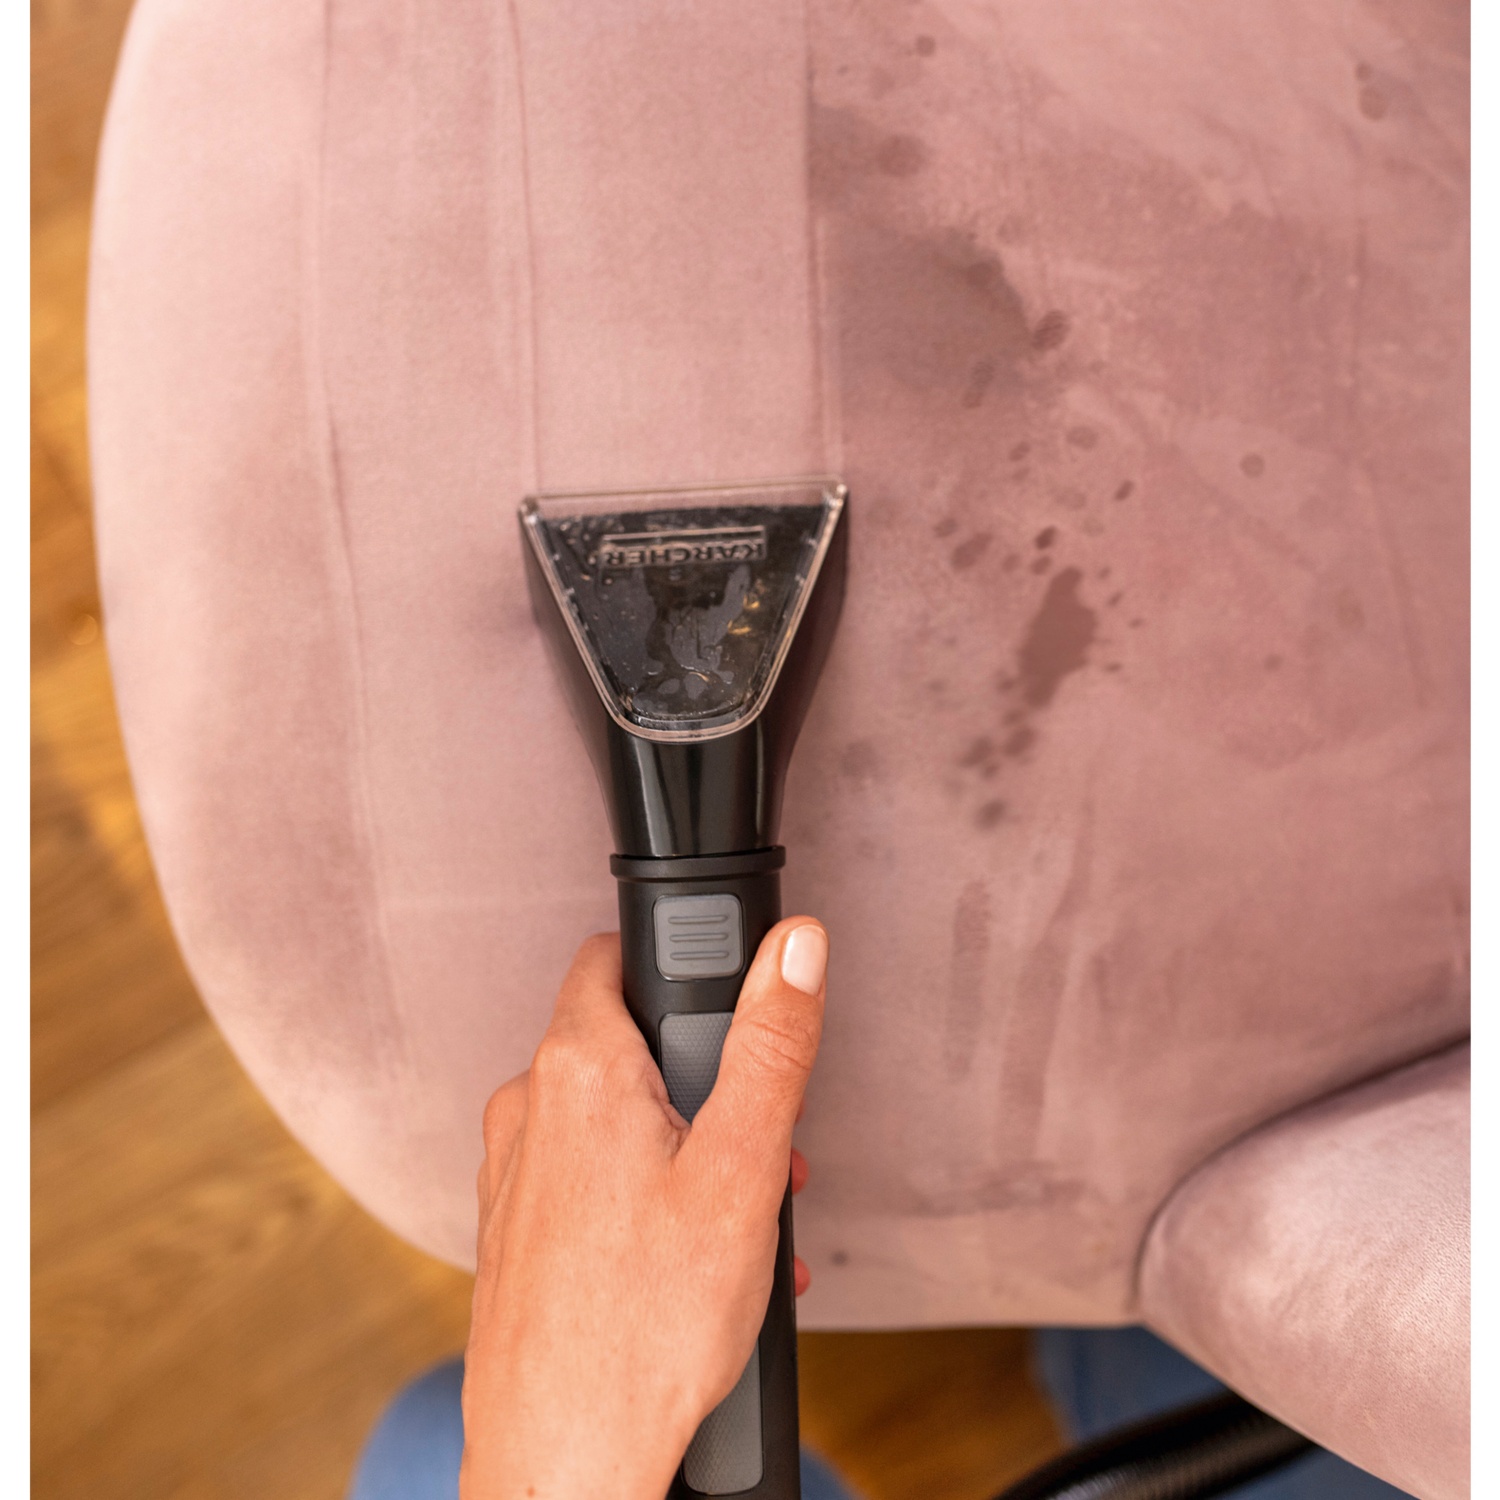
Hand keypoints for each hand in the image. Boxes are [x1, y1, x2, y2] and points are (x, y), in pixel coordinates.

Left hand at [460, 918, 828, 1499]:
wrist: (563, 1464)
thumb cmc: (643, 1330)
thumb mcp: (740, 1171)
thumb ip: (769, 1046)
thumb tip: (796, 949)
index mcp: (576, 1068)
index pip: (615, 956)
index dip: (682, 976)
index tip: (730, 1018)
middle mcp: (528, 1108)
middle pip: (631, 1047)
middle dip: (707, 1089)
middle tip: (759, 1153)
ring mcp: (515, 1173)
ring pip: (618, 1122)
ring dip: (689, 1155)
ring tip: (740, 1230)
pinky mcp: (517, 1230)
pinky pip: (593, 1182)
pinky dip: (648, 1201)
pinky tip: (694, 1266)